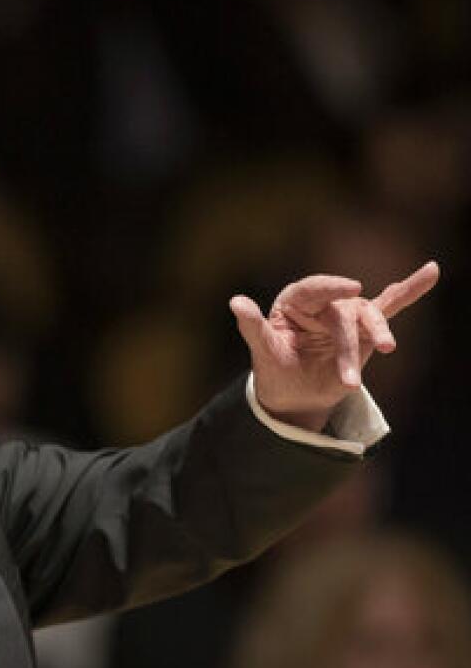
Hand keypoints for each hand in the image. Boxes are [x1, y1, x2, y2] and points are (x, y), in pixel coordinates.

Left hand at [229, 261, 439, 431]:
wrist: (294, 396)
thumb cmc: (275, 371)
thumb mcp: (263, 351)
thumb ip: (252, 326)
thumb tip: (235, 301)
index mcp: (294, 301)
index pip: (312, 289)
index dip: (331, 287)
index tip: (352, 287)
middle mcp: (322, 303)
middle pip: (343, 313)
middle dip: (349, 344)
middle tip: (349, 379)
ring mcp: (346, 315)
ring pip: (367, 318)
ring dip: (378, 334)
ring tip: (387, 350)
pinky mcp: (365, 330)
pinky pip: (390, 306)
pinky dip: (410, 290)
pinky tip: (431, 271)